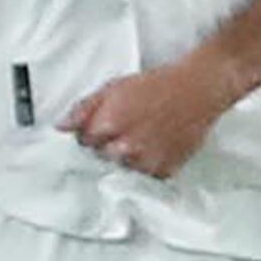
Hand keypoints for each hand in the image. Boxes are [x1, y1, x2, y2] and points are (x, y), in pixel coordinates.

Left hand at [62, 52, 245, 178]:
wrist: (199, 89)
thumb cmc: (158, 84)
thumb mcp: (115, 87)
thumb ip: (84, 109)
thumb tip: (61, 127)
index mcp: (108, 126)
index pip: (84, 142)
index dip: (94, 131)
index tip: (105, 124)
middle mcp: (126, 149)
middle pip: (102, 158)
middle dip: (110, 145)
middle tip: (128, 128)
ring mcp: (146, 163)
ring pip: (124, 169)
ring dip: (129, 157)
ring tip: (145, 136)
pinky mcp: (165, 171)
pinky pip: (147, 176)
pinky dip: (149, 164)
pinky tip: (158, 145)